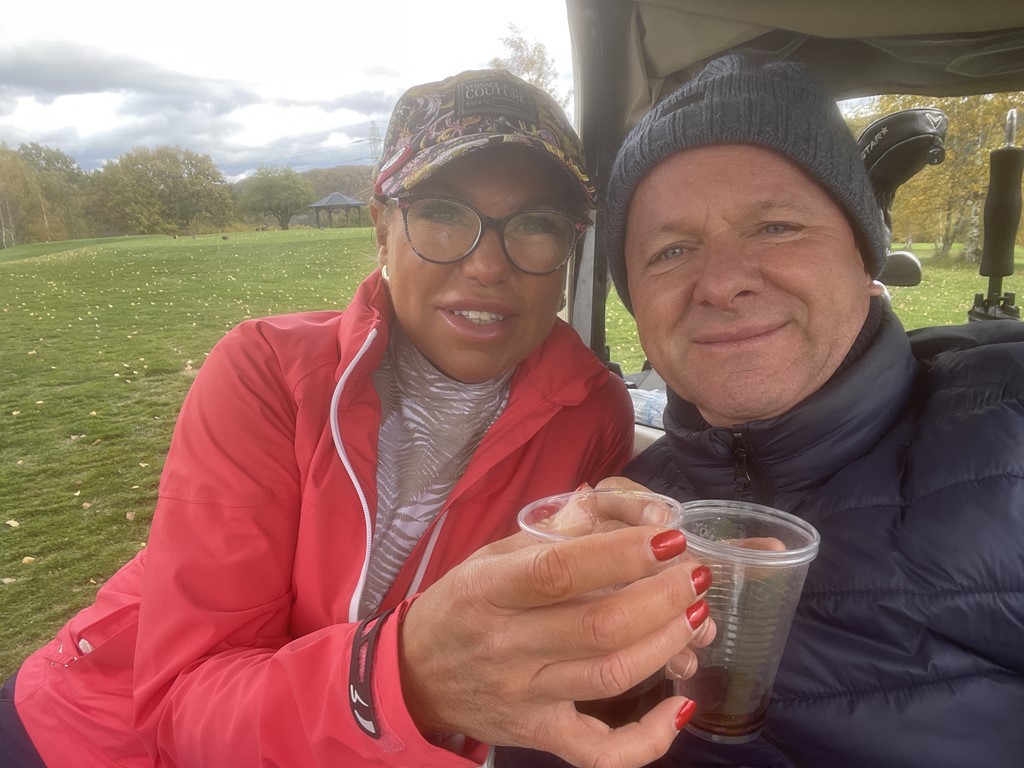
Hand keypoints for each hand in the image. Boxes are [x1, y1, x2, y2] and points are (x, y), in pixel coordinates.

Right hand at [399, 514, 713, 767]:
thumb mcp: (491, 556)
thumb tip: (606, 503)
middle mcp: (505, 646)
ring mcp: (524, 697)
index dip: (621, 554)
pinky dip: (649, 738)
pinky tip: (681, 706)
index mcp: (488, 590)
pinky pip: (600, 752)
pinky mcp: (539, 735)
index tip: (669, 538)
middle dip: (662, 597)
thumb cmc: (462, 604)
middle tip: (695, 574)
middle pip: (599, 626)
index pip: (560, 571)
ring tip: (696, 615)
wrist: (416, 676)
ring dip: (665, 644)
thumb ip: (549, 534)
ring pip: (610, 676)